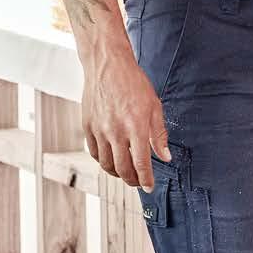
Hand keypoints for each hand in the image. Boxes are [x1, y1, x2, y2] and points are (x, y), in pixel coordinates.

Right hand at [82, 46, 169, 190]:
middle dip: (132, 180)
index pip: (142, 163)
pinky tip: (111, 159)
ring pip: (106, 164)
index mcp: (136, 127)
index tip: (149, 187)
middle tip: (138, 182)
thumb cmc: (133, 83)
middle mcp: (116, 131)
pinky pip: (94, 152)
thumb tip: (165, 157)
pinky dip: (103, 161)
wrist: (107, 65)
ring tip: (125, 172)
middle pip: (123, 168)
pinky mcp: (88, 126)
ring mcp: (99, 130)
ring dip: (117, 173)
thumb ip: (159, 134)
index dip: (146, 179)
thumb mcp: (154, 106)